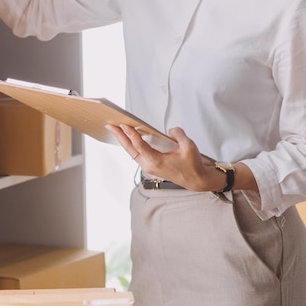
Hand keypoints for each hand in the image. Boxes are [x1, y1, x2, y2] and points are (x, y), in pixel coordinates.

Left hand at [105, 124, 225, 191]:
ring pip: (132, 153)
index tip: (124, 124)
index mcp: (157, 161)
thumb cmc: (192, 165)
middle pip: (130, 149)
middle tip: (110, 125)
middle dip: (119, 137)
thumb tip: (170, 130)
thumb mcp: (189, 146)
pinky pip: (137, 155)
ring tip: (117, 130)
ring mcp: (149, 167)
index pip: (139, 145)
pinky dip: (132, 146)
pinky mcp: (151, 167)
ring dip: (124, 141)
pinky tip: (129, 138)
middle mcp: (150, 165)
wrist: (196, 180)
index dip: (131, 134)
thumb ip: (178, 134)